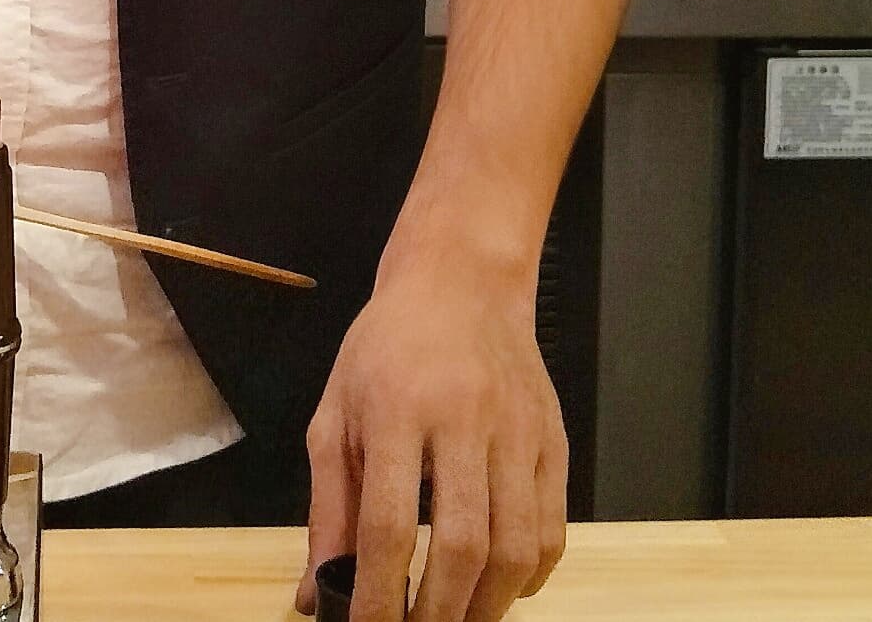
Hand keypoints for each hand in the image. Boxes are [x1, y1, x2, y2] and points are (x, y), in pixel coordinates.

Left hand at [300, 223, 566, 621]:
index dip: (379, 594)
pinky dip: (530, 575)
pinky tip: (500, 589)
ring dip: (486, 605)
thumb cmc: (385, 349)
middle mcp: (463, 420)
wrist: (461, 283)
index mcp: (396, 410)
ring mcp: (518, 431)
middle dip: (439, 612)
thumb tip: (316, 595)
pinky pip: (552, 527)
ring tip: (458, 621)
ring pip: (515, 545)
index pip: (389, 524)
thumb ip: (328, 509)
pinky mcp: (555, 440)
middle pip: (462, 544)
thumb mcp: (336, 415)